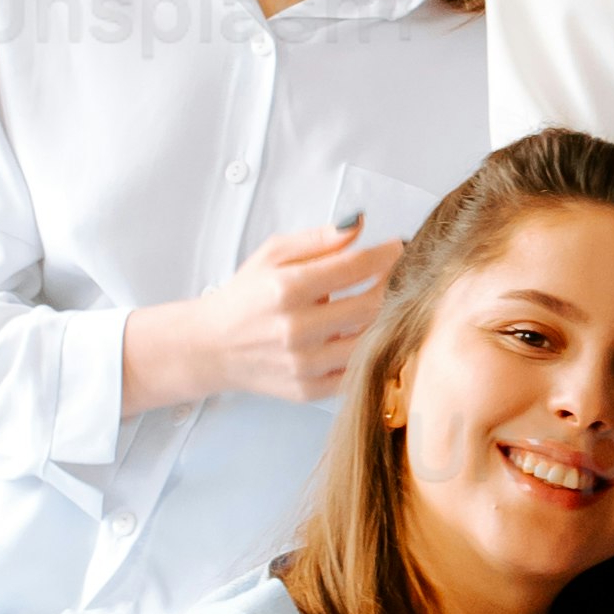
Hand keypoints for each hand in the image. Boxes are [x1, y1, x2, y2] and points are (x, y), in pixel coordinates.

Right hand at [120, 222, 393, 414]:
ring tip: (387, 302)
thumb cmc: (246, 296)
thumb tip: (360, 223)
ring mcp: (303, 364)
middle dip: (393, 284)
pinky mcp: (308, 390)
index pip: (354, 267)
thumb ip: (319, 239)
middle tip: (401, 273)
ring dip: (385, 319)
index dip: (386, 254)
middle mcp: (295, 329)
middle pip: (370, 305)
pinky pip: (357, 372)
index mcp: (286, 289)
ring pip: (369, 341)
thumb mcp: (273, 254)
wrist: (213, 347)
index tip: (399, 247)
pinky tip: (367, 333)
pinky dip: (368, 351)